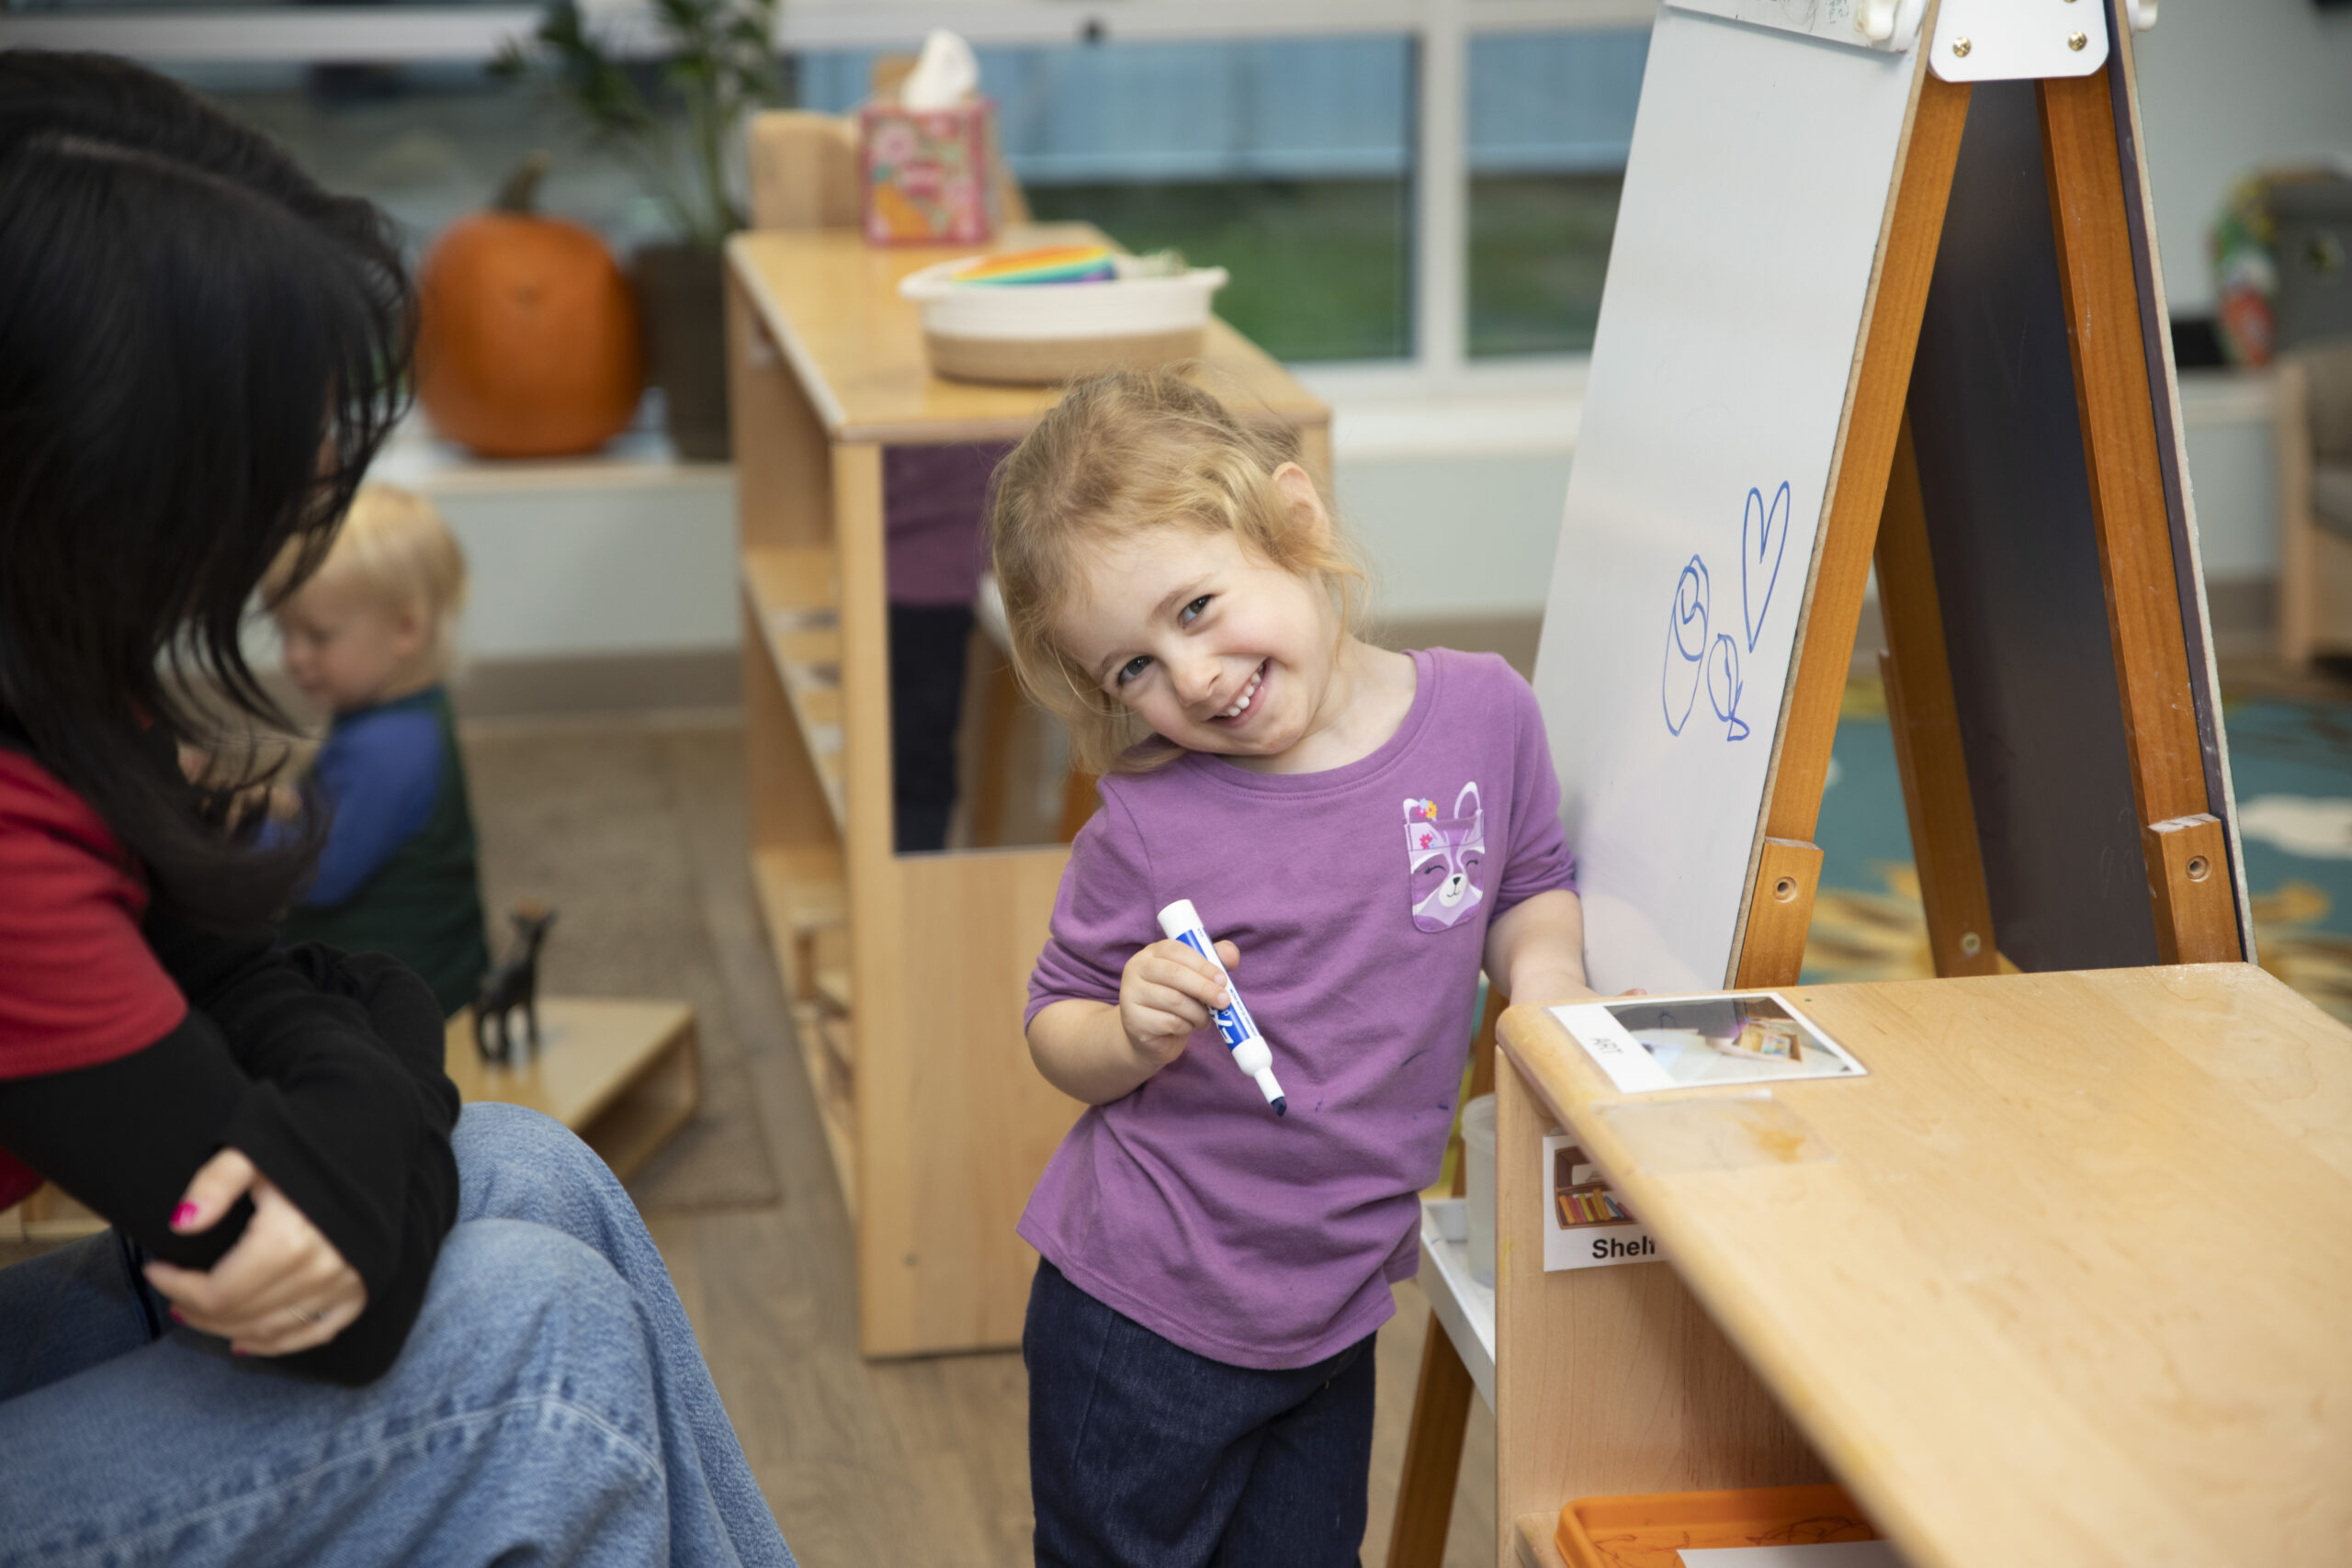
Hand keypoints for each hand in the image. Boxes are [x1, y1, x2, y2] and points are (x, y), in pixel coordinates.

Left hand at [144, 1148, 367, 1356]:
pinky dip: (275, 1344)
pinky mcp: (360, 1293)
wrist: (373, 1146)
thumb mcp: (255, 1151)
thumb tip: (181, 1225)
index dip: (177, 1287)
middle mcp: (319, 1272)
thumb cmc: (309, 1146)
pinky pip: (312, 1334)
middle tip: (173, 1294)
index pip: (216, 1291)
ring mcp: (344, 1287)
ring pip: (270, 1331)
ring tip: (199, 1314)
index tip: (155, 1270)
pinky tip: (245, 1341)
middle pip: (239, 1316)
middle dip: (196, 1310)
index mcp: (289, 1241)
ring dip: (227, 1329)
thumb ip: (215, 1184)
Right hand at [1117, 938, 1240, 1071]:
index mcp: (1152, 952)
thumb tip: (1232, 955)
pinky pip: (1169, 1022)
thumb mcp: (1196, 978)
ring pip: (1174, 1000)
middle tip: (1225, 1001)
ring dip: (1198, 1012)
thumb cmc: (1176, 999)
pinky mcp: (1134, 1020)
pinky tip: (1187, 1027)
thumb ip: (1214, 962)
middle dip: (1204, 988)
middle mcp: (1136, 968)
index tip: (1223, 979)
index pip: (1176, 950)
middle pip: (1174, 974)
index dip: (1202, 964)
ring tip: (1206, 1018)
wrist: (1151, 1036)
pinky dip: (1186, 1027)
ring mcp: (1130, 994)